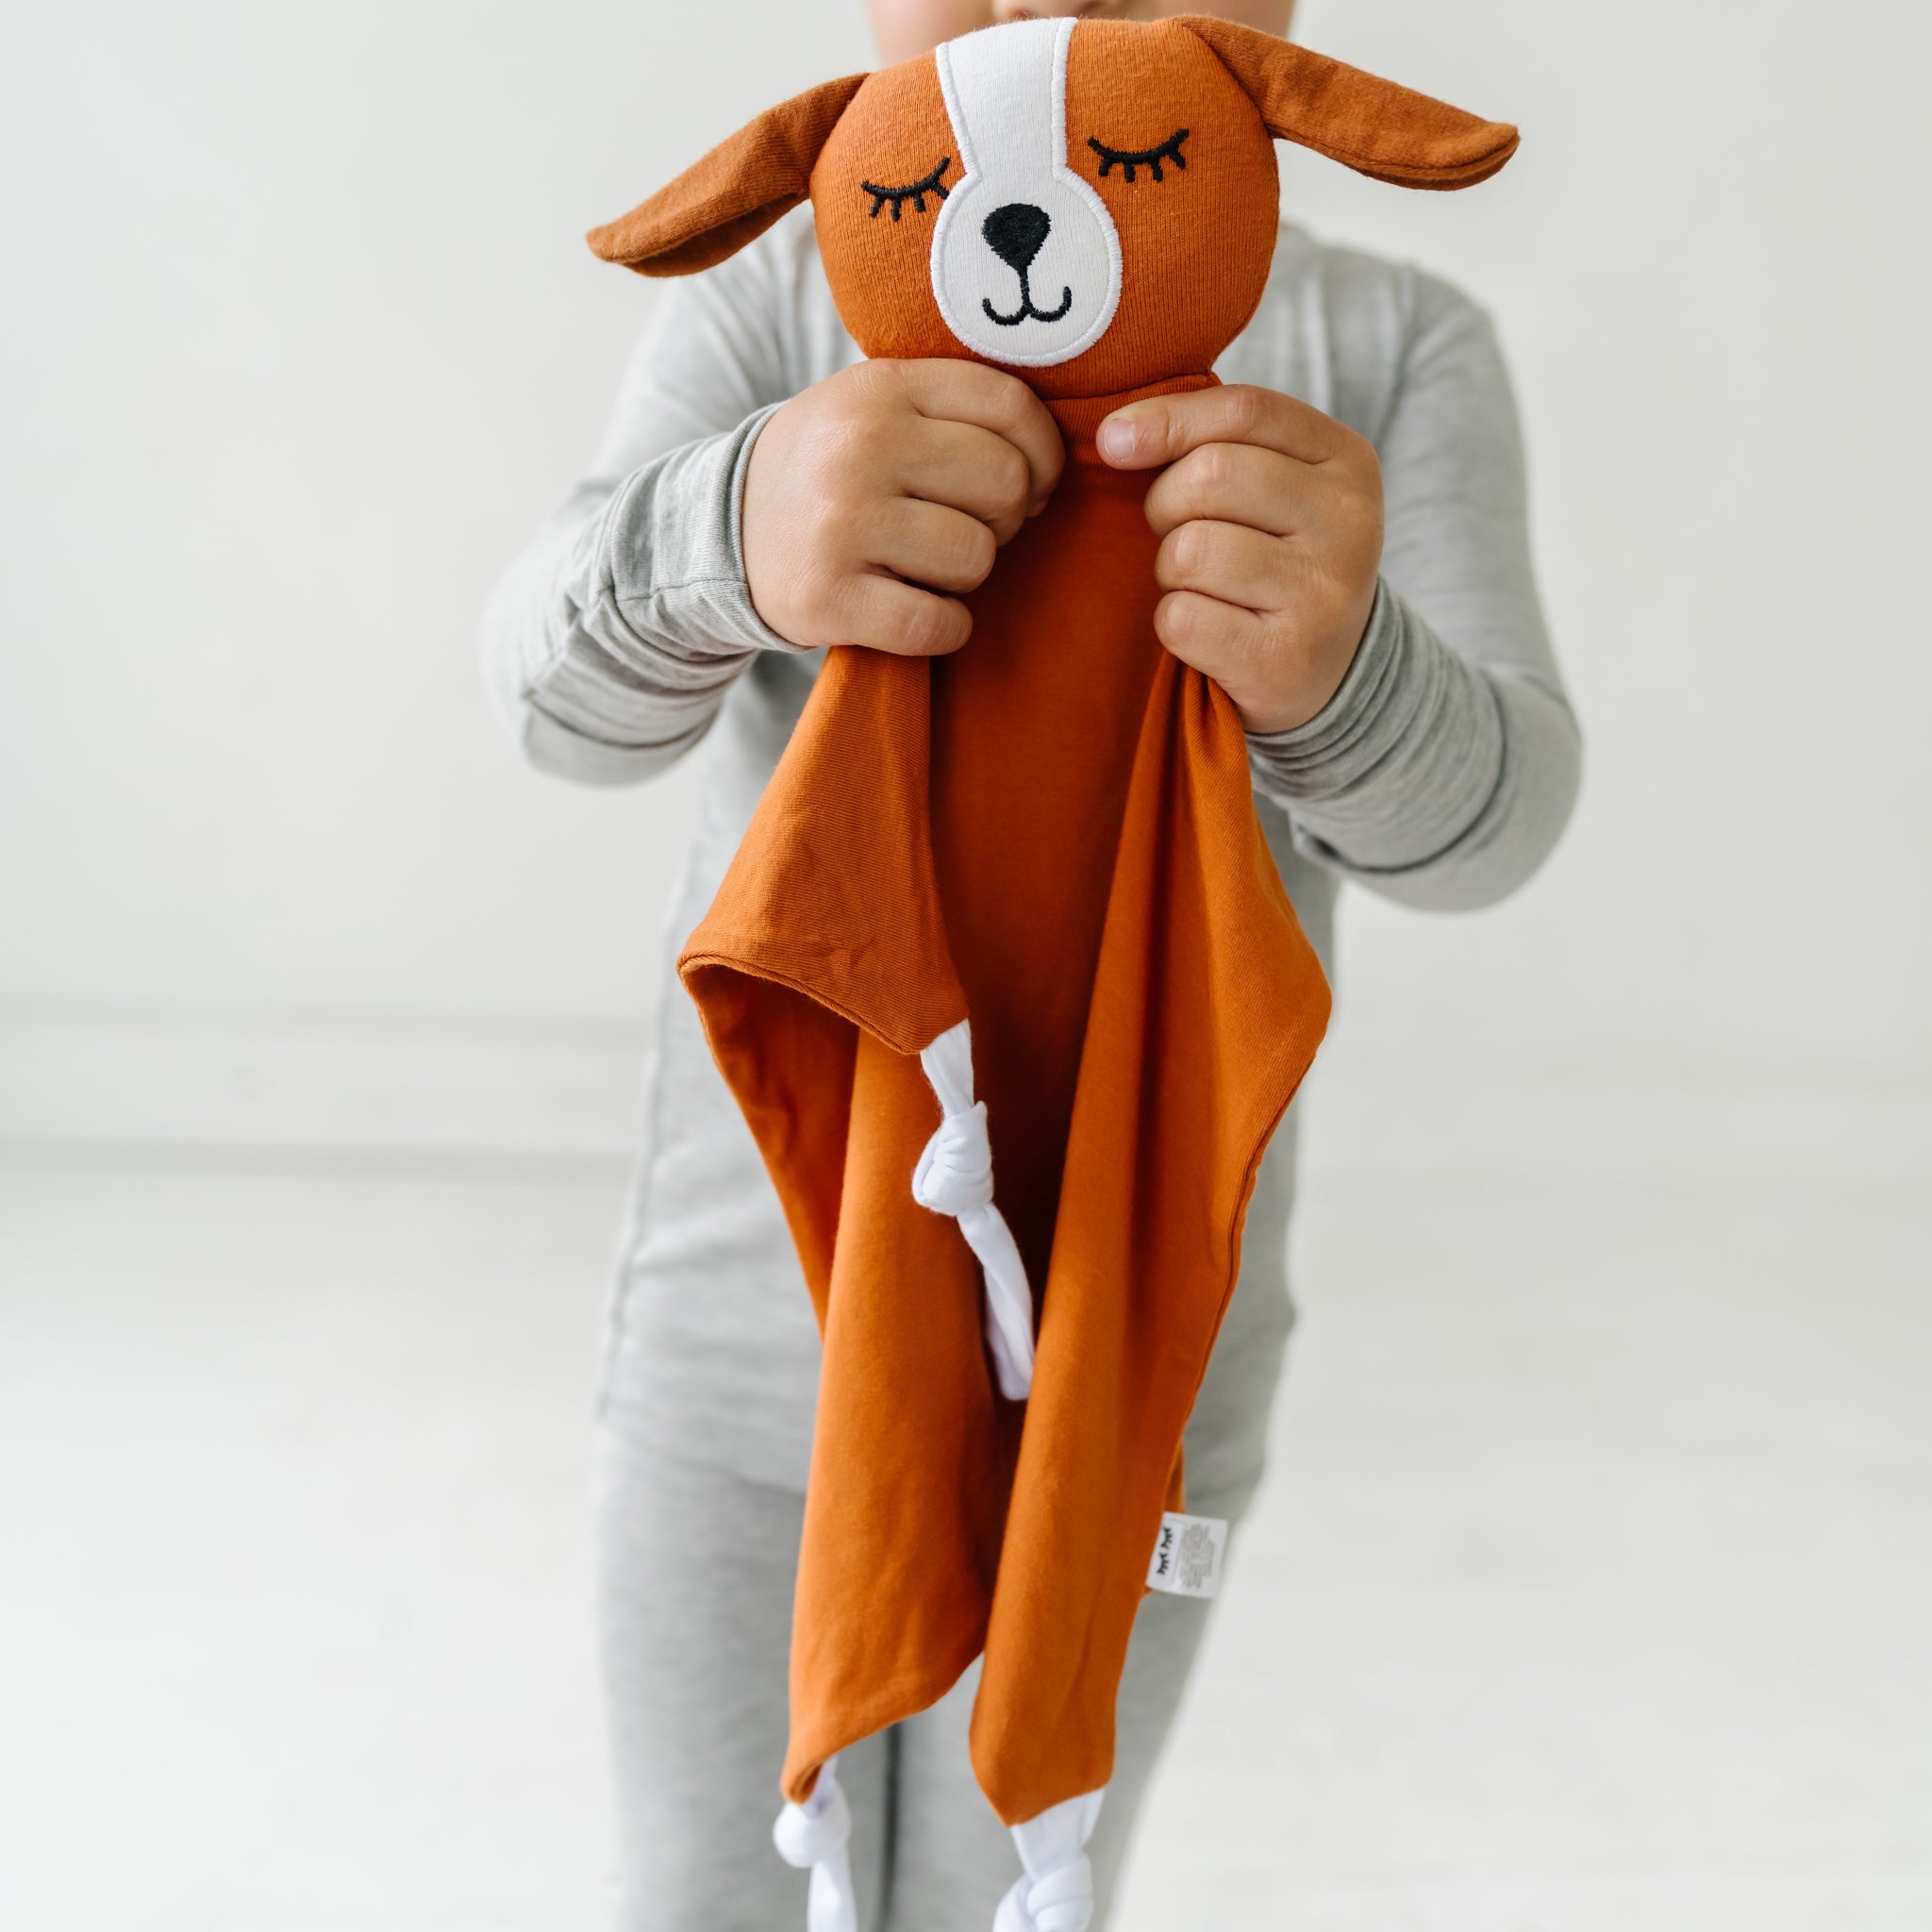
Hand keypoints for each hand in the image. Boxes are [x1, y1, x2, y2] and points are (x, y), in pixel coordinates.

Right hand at [743, 360, 1063, 656]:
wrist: (722, 532)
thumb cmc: (831, 469)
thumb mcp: (877, 404)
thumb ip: (956, 403)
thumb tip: (1074, 441)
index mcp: (882, 386)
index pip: (1010, 406)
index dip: (1045, 454)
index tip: (1035, 484)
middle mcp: (861, 445)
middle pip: (1005, 485)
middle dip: (1004, 518)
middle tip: (965, 527)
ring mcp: (842, 523)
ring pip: (976, 557)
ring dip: (968, 576)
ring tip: (925, 565)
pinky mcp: (829, 598)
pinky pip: (938, 624)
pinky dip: (944, 628)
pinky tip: (917, 611)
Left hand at [1097, 385, 1383, 733]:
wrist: (1332, 669)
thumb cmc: (1278, 557)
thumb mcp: (1273, 482)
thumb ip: (1210, 440)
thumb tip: (1114, 436)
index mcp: (1347, 461)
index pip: (1244, 411)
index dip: (1167, 419)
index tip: (1113, 442)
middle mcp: (1348, 524)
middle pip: (1211, 475)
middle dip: (1165, 503)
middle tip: (1176, 532)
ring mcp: (1321, 596)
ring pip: (1190, 550)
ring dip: (1170, 569)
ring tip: (1200, 583)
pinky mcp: (1283, 661)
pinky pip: (1181, 618)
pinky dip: (1174, 622)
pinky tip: (1207, 628)